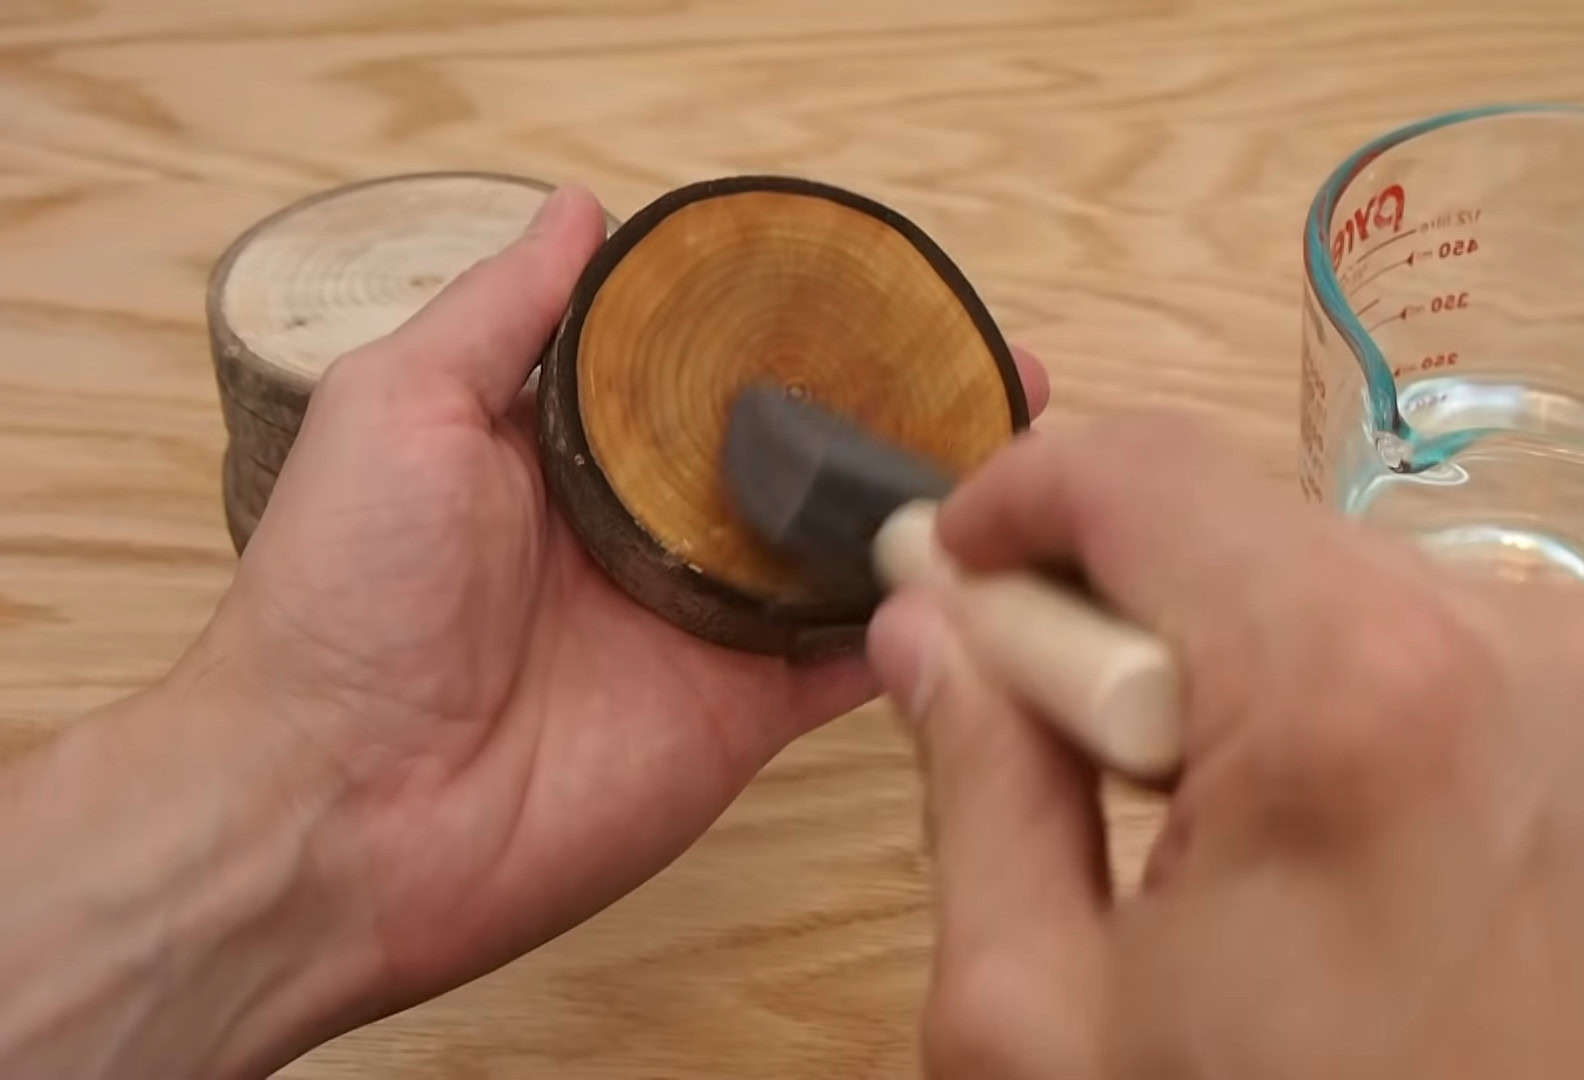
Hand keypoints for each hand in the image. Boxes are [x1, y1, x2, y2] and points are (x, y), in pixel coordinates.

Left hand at [0, 184, 1047, 1076]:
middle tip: (986, 362)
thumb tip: (581, 209)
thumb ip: (504, 314)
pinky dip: (916, 624)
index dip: (790, 328)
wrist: (339, 810)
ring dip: (920, 503)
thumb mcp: (403, 408)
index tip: (876, 287)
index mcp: (578, 452)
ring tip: (1016, 446)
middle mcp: (653, 532)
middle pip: (795, 459)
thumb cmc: (345, 597)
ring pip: (839, 552)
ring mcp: (705, 625)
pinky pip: (848, 663)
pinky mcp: (741, 714)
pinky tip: (986, 572)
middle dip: (887, 408)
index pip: (709, 370)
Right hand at [868, 417, 1583, 1078]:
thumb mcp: (1045, 1017)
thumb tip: (925, 626)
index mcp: (1355, 686)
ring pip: (1305, 567)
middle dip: (1104, 604)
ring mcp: (1573, 663)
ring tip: (1182, 823)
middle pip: (1225, 518)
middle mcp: (1499, 628)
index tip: (941, 576)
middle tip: (1040, 742)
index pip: (1141, 473)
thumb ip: (973, 784)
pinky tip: (1284, 822)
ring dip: (1204, 652)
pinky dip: (1304, 682)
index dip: (1009, 502)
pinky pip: (1396, 623)